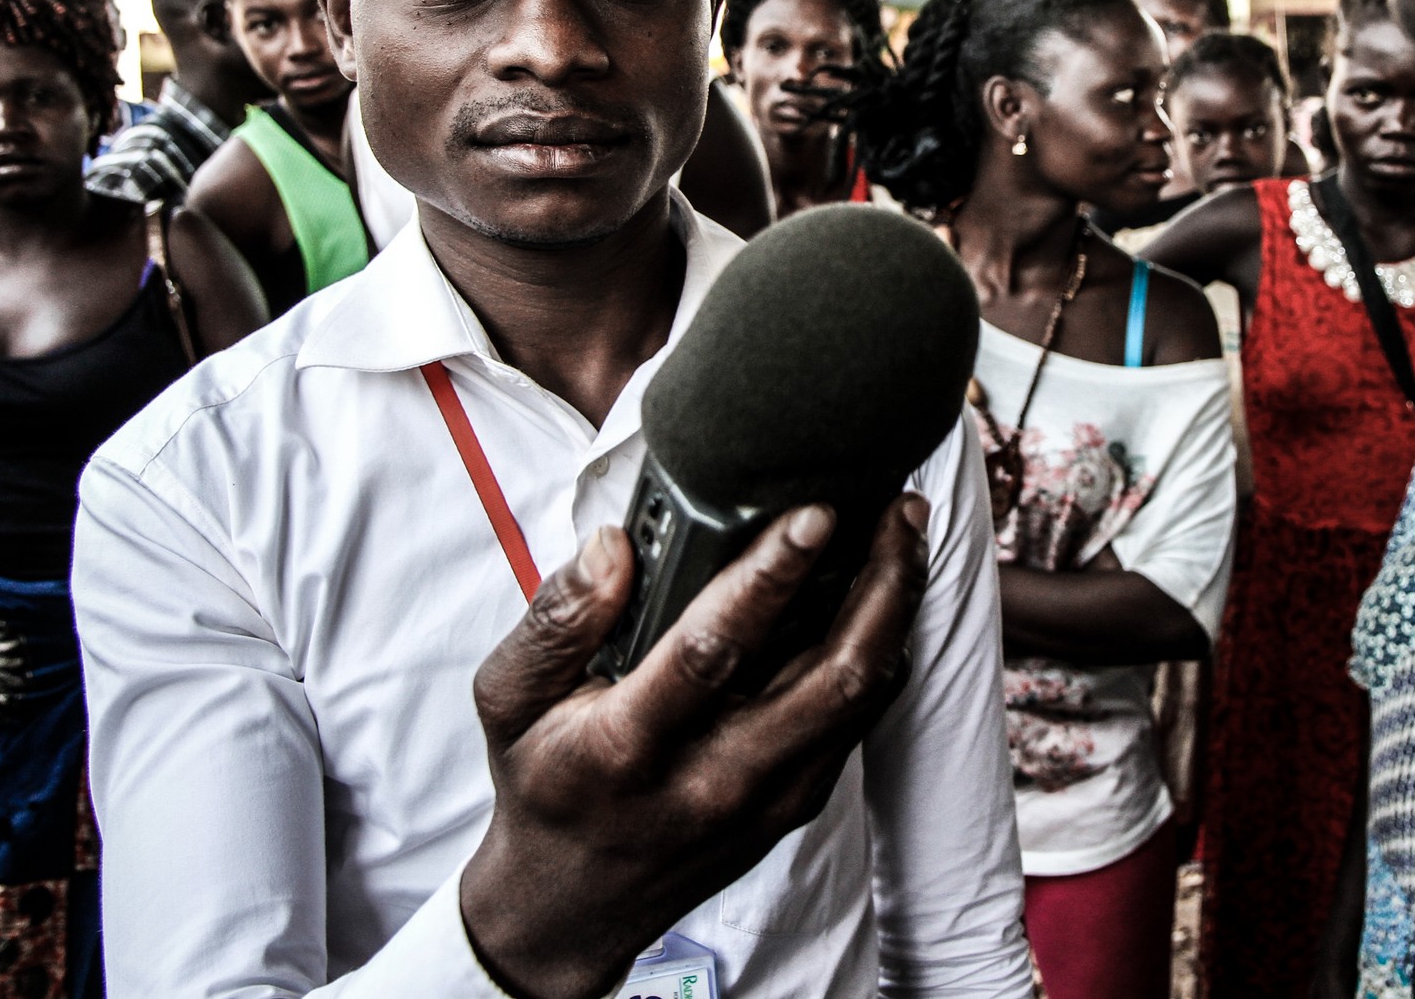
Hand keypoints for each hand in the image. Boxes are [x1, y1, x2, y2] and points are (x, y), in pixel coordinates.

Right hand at [459, 493, 931, 998]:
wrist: (572, 906)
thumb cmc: (544, 784)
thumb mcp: (510, 699)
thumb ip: (556, 618)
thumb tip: (613, 545)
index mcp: (629, 745)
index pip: (713, 650)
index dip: (770, 576)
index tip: (813, 513)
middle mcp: (712, 777)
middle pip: (828, 676)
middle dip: (877, 582)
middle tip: (897, 508)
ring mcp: (766, 797)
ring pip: (860, 695)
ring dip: (895, 607)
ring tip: (904, 532)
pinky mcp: (795, 803)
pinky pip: (860, 717)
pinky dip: (883, 648)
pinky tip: (886, 593)